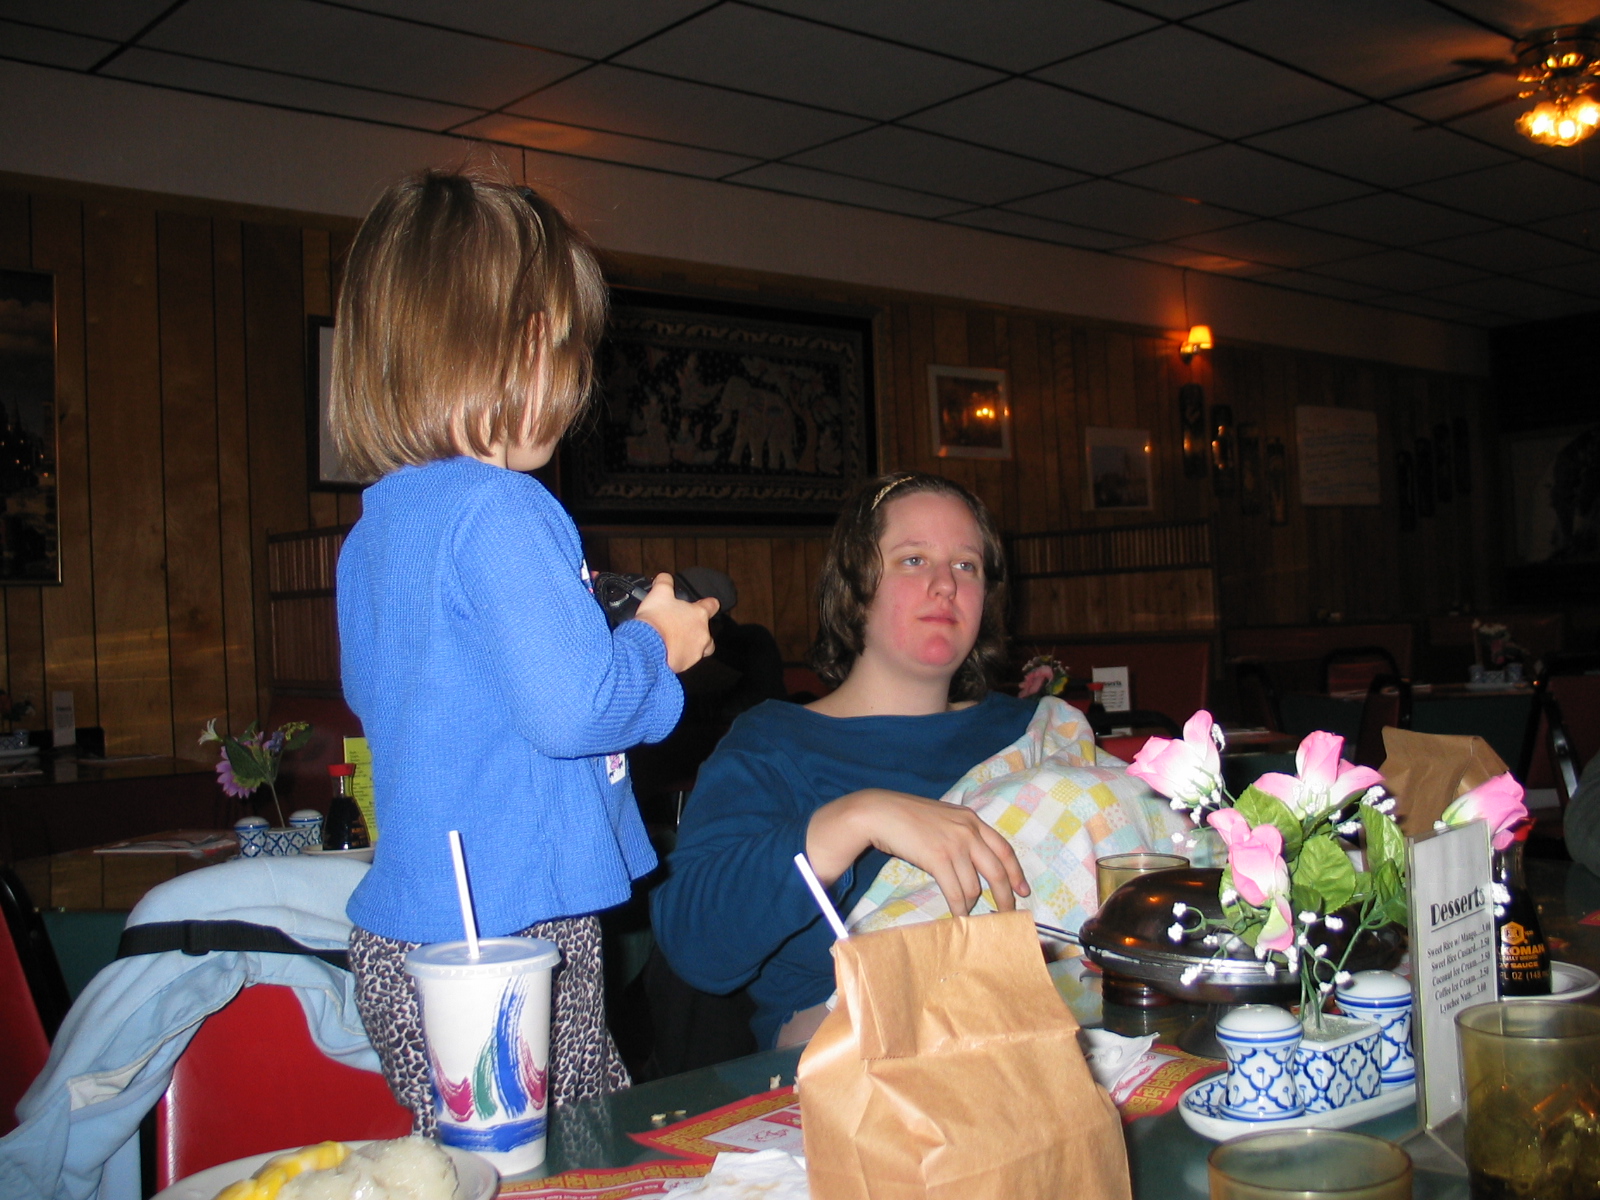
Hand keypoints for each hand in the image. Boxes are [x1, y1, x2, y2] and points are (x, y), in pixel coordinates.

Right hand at [636, 572, 718, 672]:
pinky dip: (680, 657)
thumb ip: (664, 582)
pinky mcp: (687, 665)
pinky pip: (687, 660)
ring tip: (675, 642)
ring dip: (691, 645)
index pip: (712, 606)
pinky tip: (668, 653)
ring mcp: (696, 652)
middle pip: (708, 632)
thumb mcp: (658, 594)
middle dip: (698, 630)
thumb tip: (665, 577)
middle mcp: (703, 634)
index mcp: (699, 615)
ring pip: (701, 649)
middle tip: (682, 627)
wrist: (647, 648)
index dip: (709, 603)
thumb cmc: (656, 620)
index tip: (706, 604)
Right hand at [806, 789, 1029, 916]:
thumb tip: (973, 860)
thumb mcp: (943, 817)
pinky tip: (957, 915)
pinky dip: (959, 908)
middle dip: (1005, 897)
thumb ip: (961, 833)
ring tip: (968, 914)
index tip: (1023, 891)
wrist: (880, 812)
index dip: (1016, 873)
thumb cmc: (907, 816)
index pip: (1005, 849)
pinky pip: (956, 891)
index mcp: (972, 820)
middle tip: (1007, 914)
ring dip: (972, 905)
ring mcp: (954, 844)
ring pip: (974, 886)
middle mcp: (969, 831)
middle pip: (997, 871)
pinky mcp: (938, 858)